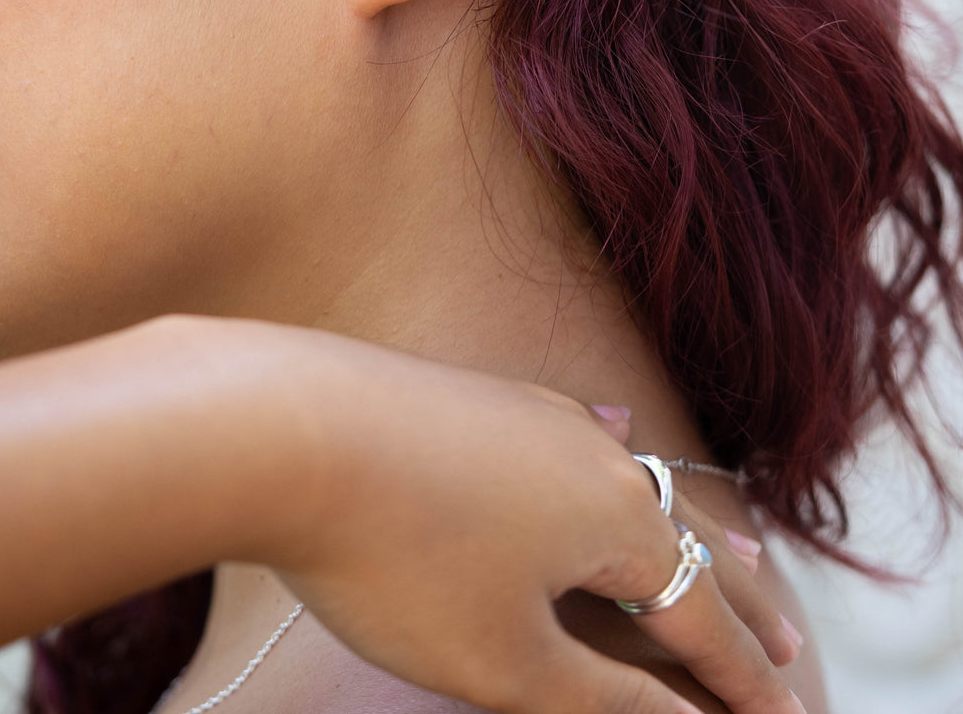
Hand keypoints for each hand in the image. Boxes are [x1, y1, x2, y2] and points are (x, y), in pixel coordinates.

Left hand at [263, 334, 803, 713]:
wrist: (288, 426)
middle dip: (740, 605)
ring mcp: (535, 412)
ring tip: (731, 547)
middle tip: (792, 650)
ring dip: (683, 530)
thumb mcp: (510, 660)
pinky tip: (610, 431)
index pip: (705, 620)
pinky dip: (612, 465)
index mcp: (619, 521)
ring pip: (636, 482)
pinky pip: (573, 434)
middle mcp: (595, 452)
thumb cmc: (399, 557)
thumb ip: (609, 700)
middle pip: (689, 541)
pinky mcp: (480, 396)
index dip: (748, 685)